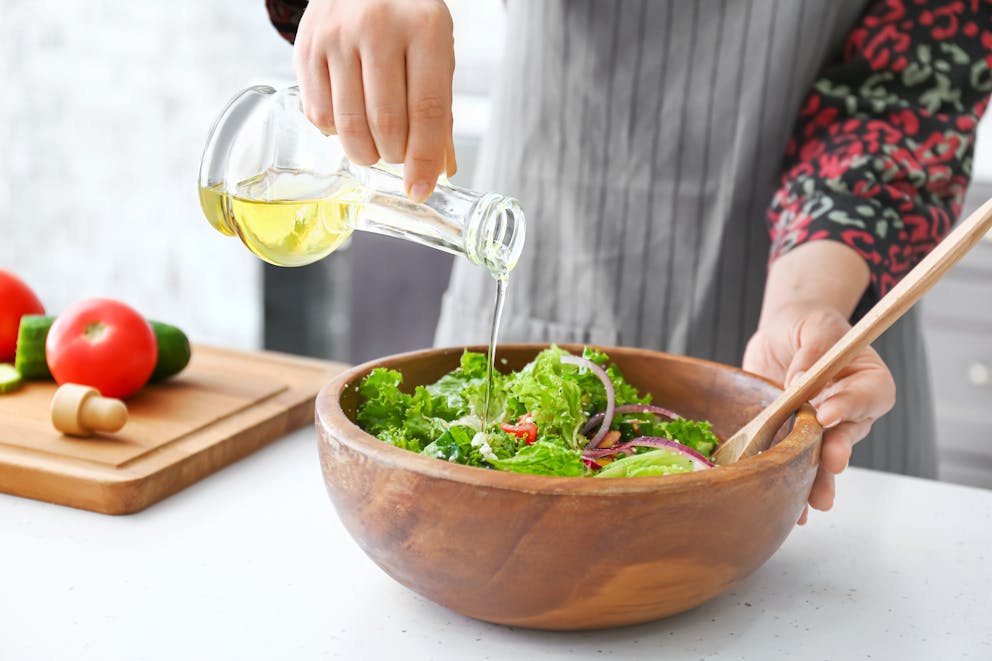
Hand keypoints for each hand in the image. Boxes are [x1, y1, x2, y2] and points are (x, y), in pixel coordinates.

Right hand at [293, 0, 456, 201]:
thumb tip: (440, 170)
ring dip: (365, 152)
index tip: (420, 189)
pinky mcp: (305, 48)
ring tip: (374, 147)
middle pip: (386, 122)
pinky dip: (336, 133)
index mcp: (425, 28)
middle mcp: (379, 28)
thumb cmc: (406, 20)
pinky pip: (319, 115)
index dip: (424, 158)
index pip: (427, 110)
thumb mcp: (436, 53)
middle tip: (397, 155)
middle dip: (394, 155)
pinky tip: (349, 120)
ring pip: (349, 124)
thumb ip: (440, 110)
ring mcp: (337, 37)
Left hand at [745, 242, 895, 523]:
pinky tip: (792, 508)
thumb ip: (813, 349)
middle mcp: (850, 410)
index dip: (850, 406)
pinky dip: (795, 487)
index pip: (869, 395)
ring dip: (820, 480)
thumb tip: (801, 380)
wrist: (782, 337)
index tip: (827, 414)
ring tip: (813, 501)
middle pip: (849, 434)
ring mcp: (823, 429)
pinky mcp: (795, 439)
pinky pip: (798, 465)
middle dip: (838, 451)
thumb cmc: (807, 325)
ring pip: (826, 458)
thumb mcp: (814, 325)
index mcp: (865, 379)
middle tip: (830, 463)